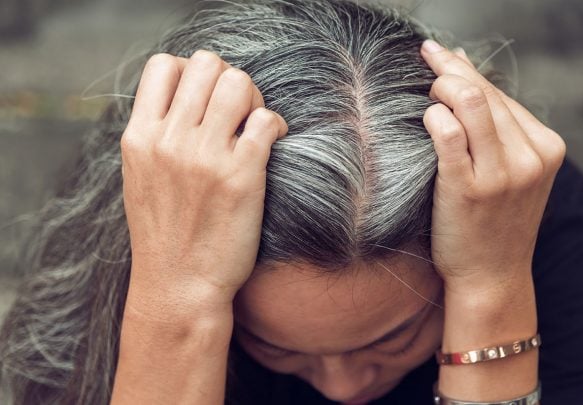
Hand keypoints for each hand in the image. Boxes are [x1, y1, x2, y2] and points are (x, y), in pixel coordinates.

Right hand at [120, 51, 287, 322]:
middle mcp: (169, 141)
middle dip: (227, 80)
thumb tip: (188, 99)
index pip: (164, 65)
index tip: (204, 100)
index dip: (191, 72)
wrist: (179, 287)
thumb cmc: (164, 234)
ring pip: (239, 83)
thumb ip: (156, 135)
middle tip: (236, 112)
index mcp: (139, 137)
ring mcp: (205, 157)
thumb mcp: (141, 177)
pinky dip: (274, 124)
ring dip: (253, 98)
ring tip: (253, 125)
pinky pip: (266, 120)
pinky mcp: (242, 175)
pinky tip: (271, 143)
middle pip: (207, 64)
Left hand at [420, 40, 565, 295]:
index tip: (440, 56)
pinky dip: (433, 117)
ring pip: (470, 102)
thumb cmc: (492, 221)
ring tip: (425, 93)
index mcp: (544, 147)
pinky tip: (425, 118)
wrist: (490, 276)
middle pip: (484, 92)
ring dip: (441, 87)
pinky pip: (449, 134)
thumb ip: (493, 127)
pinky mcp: (470, 189)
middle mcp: (529, 156)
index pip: (499, 93)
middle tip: (425, 65)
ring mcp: (502, 173)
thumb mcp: (509, 171)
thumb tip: (462, 72)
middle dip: (449, 70)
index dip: (464, 69)